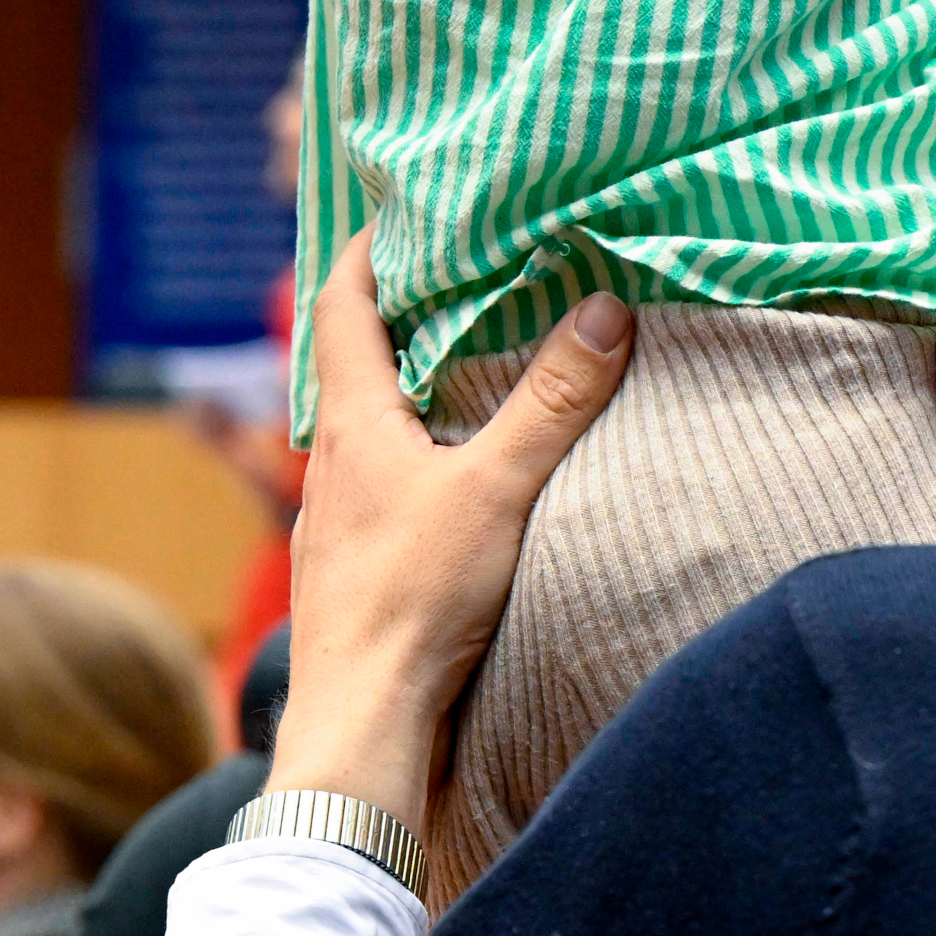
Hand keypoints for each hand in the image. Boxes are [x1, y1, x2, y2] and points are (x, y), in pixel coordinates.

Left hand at [262, 237, 634, 832]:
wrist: (360, 723)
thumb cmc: (415, 598)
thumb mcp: (496, 488)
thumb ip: (552, 401)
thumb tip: (606, 308)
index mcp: (350, 424)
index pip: (340, 306)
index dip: (362, 251)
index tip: (395, 212)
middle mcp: (328, 466)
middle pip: (350, 367)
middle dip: (396, 321)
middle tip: (451, 282)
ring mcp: (331, 525)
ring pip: (363, 436)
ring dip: (404, 397)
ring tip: (462, 376)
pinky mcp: (350, 578)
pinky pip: (375, 493)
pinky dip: (409, 464)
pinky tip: (448, 487)